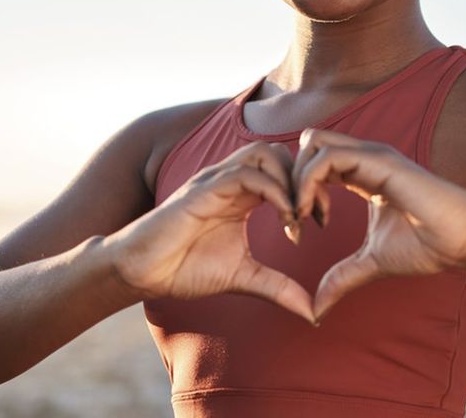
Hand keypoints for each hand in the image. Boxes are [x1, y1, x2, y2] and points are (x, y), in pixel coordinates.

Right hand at [105, 141, 313, 322]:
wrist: (142, 271)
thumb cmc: (185, 268)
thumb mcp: (244, 277)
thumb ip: (278, 287)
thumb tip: (312, 311)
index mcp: (242, 194)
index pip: (286, 170)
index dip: (310, 190)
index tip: (323, 222)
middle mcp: (231, 180)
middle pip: (281, 152)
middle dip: (307, 179)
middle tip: (318, 216)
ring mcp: (216, 181)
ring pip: (265, 153)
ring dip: (290, 180)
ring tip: (299, 217)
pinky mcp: (204, 190)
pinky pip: (246, 174)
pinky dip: (273, 191)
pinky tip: (284, 219)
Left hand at [292, 129, 465, 321]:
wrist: (462, 241)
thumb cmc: (427, 246)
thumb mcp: (372, 262)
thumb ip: (342, 277)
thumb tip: (316, 308)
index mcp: (362, 172)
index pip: (314, 161)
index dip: (297, 190)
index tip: (299, 227)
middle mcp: (364, 156)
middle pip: (306, 144)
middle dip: (290, 178)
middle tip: (295, 219)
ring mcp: (371, 154)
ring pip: (311, 143)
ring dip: (297, 180)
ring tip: (301, 217)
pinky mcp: (378, 160)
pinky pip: (328, 158)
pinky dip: (309, 184)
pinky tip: (315, 215)